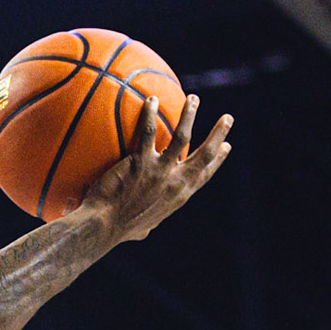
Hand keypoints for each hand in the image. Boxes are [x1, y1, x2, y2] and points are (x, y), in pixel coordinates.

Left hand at [78, 94, 231, 241]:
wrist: (103, 228)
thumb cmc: (118, 229)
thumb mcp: (143, 227)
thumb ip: (149, 218)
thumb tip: (145, 225)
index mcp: (179, 197)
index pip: (204, 175)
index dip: (218, 160)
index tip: (226, 146)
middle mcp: (175, 183)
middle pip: (205, 154)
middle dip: (219, 134)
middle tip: (227, 118)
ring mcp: (160, 172)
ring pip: (183, 136)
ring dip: (190, 115)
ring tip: (193, 99)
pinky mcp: (141, 163)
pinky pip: (147, 132)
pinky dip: (150, 114)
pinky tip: (152, 99)